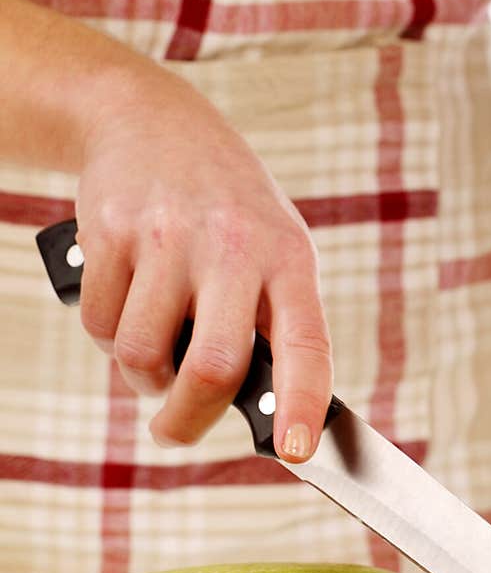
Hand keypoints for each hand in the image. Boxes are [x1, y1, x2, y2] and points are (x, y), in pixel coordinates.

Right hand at [75, 68, 331, 461]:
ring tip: (154, 350)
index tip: (297, 450)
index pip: (307, 342)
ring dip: (143, 376)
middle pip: (214, 366)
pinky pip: (101, 325)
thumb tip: (262, 411)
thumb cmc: (227, 211)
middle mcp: (234, 245)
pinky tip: (127, 306)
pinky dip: (108, 338)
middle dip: (189, 419)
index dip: (304, 402)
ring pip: (142, 355)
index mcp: (288, 258)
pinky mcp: (111, 232)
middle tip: (173, 430)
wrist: (152, 122)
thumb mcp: (274, 248)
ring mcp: (169, 237)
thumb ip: (272, 322)